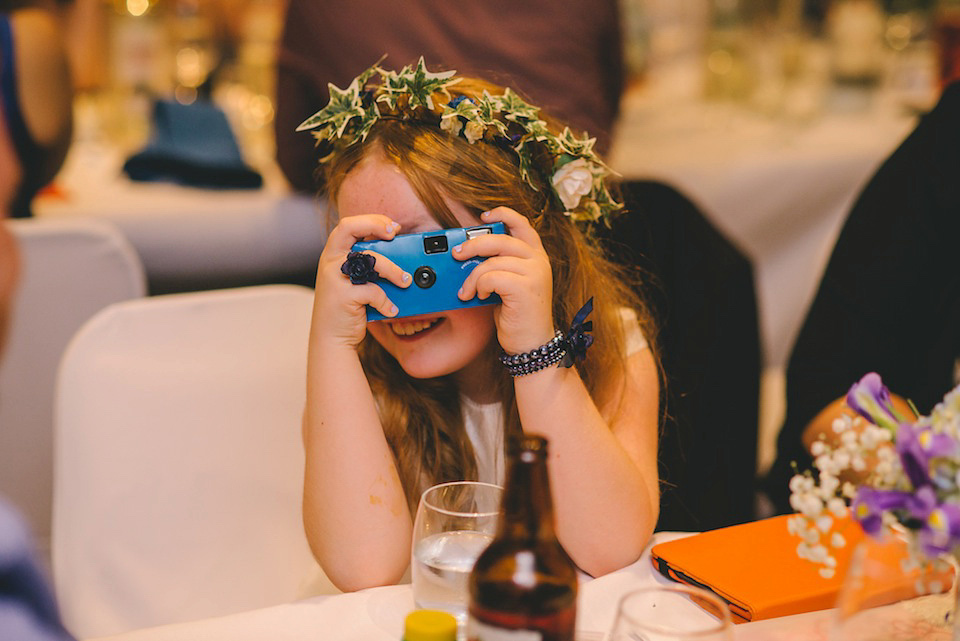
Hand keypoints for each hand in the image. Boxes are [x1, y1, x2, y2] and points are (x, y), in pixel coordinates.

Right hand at [312, 215, 410, 347]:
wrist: (330, 338)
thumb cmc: (347, 308)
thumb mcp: (353, 281)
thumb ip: (367, 267)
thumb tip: (401, 257)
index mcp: (333, 254)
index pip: (348, 225)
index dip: (371, 220)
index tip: (392, 227)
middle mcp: (331, 262)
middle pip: (351, 229)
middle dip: (376, 226)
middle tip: (395, 235)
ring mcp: (335, 278)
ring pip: (369, 260)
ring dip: (393, 270)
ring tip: (405, 281)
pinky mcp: (343, 296)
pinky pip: (373, 292)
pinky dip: (386, 302)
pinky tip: (391, 309)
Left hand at [454, 207, 554, 354]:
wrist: (531, 344)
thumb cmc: (517, 315)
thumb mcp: (508, 284)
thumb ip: (497, 265)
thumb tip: (468, 254)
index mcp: (536, 256)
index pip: (522, 224)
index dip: (503, 214)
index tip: (483, 216)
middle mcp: (539, 261)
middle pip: (500, 239)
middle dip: (473, 245)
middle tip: (457, 254)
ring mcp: (535, 273)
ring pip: (492, 260)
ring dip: (472, 277)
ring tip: (466, 291)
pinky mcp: (526, 288)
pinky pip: (491, 277)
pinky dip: (479, 286)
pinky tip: (479, 297)